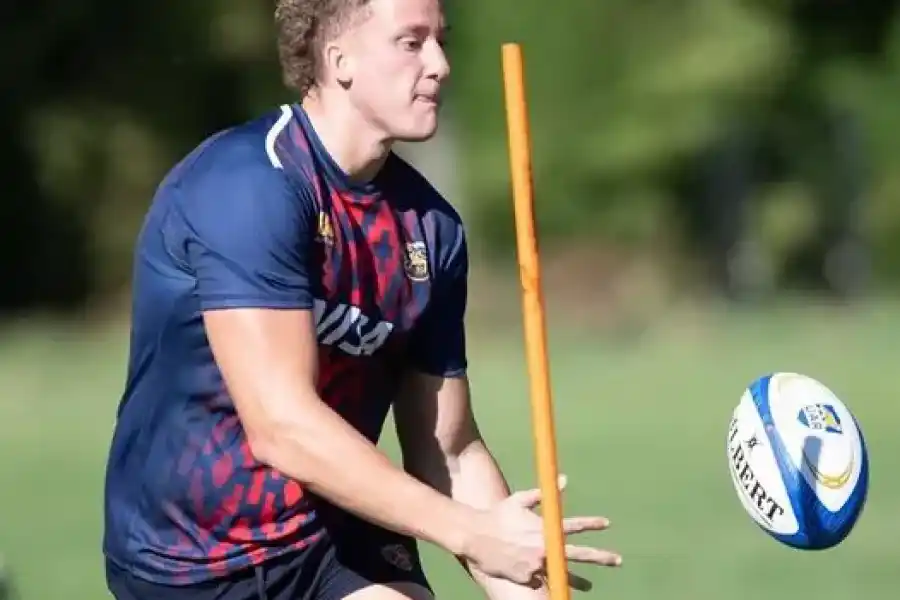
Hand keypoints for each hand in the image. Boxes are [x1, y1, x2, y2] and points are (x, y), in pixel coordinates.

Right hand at [460, 476, 620, 589]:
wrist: (475, 536)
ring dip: (578, 580)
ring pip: (562, 574)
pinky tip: (546, 583)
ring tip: (588, 587)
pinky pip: (538, 580)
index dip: (592, 524)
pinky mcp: (526, 577)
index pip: (574, 525)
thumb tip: (564, 479)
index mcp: (544, 528)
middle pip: (578, 553)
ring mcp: (536, 564)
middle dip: (600, 556)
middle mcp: (544, 547)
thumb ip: (543, 494)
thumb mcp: (519, 501)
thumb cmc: (497, 516)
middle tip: (617, 559)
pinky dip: (542, 580)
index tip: (606, 523)